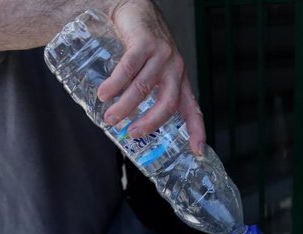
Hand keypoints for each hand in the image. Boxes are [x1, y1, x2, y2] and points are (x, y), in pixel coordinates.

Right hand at [97, 0, 205, 153]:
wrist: (136, 10)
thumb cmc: (143, 47)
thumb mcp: (153, 73)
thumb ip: (148, 95)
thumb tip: (128, 126)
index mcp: (180, 81)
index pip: (193, 110)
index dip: (197, 132)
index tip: (197, 152)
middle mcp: (176, 69)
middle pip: (167, 104)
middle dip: (150, 122)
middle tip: (132, 134)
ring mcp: (162, 55)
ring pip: (144, 88)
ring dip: (125, 106)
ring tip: (110, 118)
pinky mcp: (146, 43)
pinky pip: (129, 68)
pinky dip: (115, 84)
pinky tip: (104, 93)